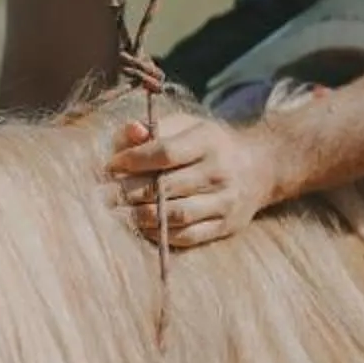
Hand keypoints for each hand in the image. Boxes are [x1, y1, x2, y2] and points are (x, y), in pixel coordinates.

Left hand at [106, 105, 284, 247]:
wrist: (260, 168)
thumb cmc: (210, 144)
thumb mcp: (187, 126)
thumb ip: (155, 128)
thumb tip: (131, 132)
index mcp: (208, 141)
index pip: (166, 153)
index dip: (133, 161)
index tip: (110, 166)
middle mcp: (219, 172)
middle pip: (166, 187)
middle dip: (128, 192)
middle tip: (102, 196)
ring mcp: (225, 202)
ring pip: (176, 216)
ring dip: (141, 217)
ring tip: (117, 213)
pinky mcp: (226, 226)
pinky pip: (188, 236)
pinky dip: (160, 235)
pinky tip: (141, 227)